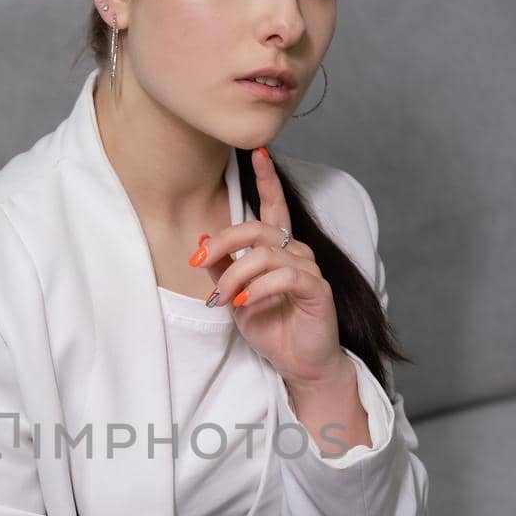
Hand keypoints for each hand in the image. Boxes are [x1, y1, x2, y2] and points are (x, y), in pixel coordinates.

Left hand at [190, 146, 342, 387]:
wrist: (298, 363)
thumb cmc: (272, 328)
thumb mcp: (235, 297)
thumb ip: (222, 269)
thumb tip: (202, 242)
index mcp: (279, 250)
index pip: (273, 207)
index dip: (267, 179)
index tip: (257, 152)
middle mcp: (297, 252)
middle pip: (257, 228)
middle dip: (223, 242)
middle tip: (199, 263)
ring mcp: (308, 269)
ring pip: (265, 254)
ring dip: (235, 276)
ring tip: (224, 299)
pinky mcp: (317, 289)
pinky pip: (285, 276)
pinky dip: (260, 288)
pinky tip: (247, 302)